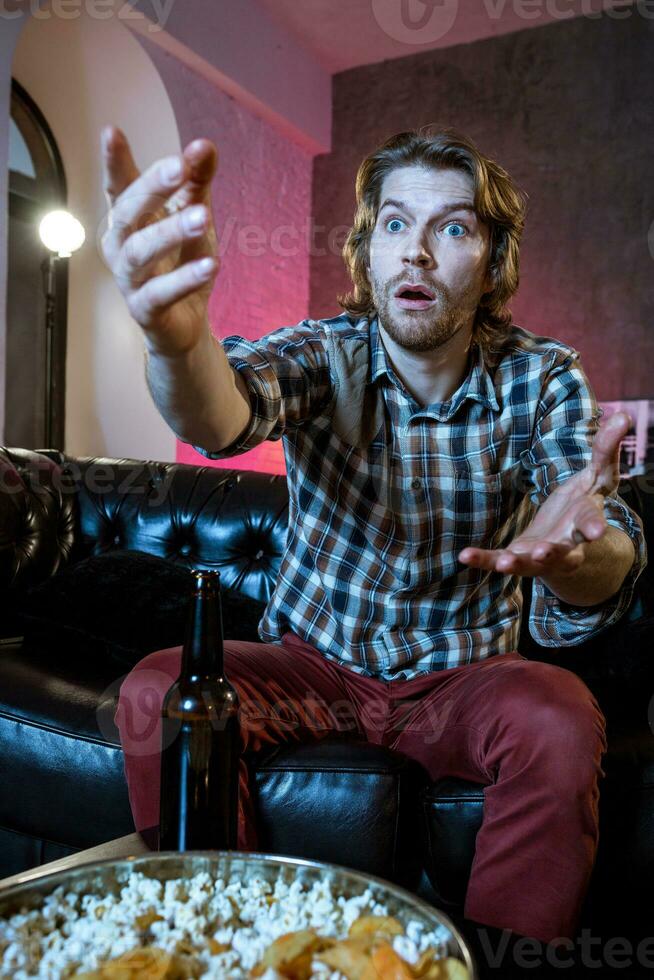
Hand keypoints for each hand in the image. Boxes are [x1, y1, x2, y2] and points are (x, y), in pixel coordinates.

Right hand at [100, 125, 218, 355]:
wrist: (184, 324)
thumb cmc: (181, 262)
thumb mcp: (194, 217)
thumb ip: (197, 183)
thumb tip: (205, 145)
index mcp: (128, 219)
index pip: (119, 186)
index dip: (113, 162)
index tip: (111, 131)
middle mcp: (120, 246)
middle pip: (127, 212)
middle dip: (152, 187)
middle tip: (180, 166)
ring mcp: (129, 279)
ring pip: (141, 251)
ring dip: (171, 232)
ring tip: (201, 216)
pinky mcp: (145, 310)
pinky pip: (161, 293)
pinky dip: (185, 279)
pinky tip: (210, 264)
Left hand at [458, 411, 630, 577]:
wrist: (570, 543)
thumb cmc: (584, 504)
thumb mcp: (598, 475)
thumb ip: (606, 449)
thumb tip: (623, 416)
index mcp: (584, 522)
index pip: (590, 521)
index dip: (593, 526)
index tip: (596, 532)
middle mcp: (565, 544)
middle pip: (563, 551)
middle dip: (554, 552)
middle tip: (543, 553)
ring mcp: (540, 556)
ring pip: (530, 563)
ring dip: (517, 563)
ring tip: (504, 564)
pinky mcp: (517, 558)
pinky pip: (498, 560)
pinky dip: (483, 560)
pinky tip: (465, 556)